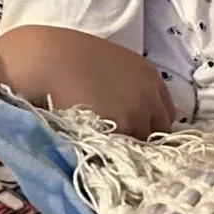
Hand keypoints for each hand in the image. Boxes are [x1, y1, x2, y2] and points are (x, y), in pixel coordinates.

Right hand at [0, 26, 175, 136]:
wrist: (48, 60)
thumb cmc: (70, 57)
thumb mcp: (110, 65)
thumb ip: (126, 87)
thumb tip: (124, 109)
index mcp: (150, 76)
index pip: (166, 113)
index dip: (151, 124)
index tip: (138, 133)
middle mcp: (150, 95)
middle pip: (159, 131)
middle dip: (143, 139)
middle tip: (121, 147)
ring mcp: (138, 113)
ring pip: (141, 145)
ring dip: (127, 150)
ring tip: (107, 153)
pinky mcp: (121, 129)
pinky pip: (123, 151)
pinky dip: (113, 155)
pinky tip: (99, 153)